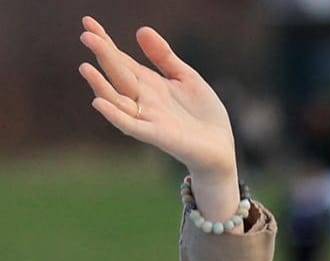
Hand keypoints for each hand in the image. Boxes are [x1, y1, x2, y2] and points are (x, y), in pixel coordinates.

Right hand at [78, 17, 240, 220]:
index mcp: (148, 83)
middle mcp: (142, 99)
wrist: (222, 147)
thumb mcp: (186, 77)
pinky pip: (131, 125)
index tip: (88, 21)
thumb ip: (164, 56)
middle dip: (103, 55)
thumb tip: (141, 29)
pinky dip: (115, 115)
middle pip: (118, 74)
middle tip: (86, 34)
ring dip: (100, 85)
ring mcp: (147, 117)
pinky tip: (99, 103)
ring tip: (85, 67)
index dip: (105, 41)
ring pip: (117, 100)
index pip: (121, 59)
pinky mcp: (156, 135)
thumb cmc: (203, 113)